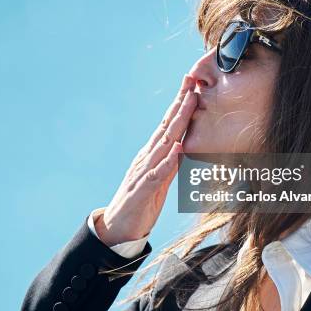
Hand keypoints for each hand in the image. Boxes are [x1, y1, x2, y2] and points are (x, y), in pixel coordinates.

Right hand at [95, 74, 197, 245]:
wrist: (117, 228)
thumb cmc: (140, 203)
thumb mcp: (159, 179)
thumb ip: (170, 163)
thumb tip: (184, 148)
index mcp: (152, 155)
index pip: (168, 125)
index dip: (180, 105)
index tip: (193, 85)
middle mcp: (147, 158)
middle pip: (167, 127)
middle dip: (180, 104)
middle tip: (192, 82)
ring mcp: (143, 172)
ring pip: (164, 144)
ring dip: (178, 123)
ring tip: (190, 104)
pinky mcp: (142, 191)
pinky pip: (157, 174)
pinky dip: (168, 161)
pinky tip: (178, 148)